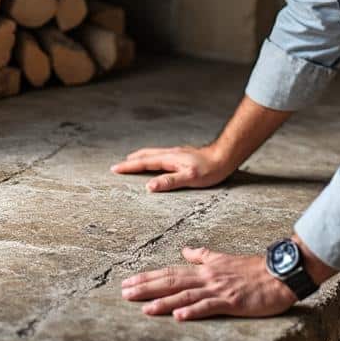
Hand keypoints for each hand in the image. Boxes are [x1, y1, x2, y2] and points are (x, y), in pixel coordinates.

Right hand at [110, 145, 232, 191]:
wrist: (224, 157)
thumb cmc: (210, 169)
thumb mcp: (190, 178)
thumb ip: (169, 182)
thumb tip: (149, 186)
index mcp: (169, 159)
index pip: (144, 163)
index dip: (129, 166)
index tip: (115, 169)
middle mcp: (170, 153)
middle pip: (145, 156)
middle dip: (130, 161)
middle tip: (118, 166)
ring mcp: (176, 153)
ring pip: (152, 154)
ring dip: (140, 158)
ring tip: (132, 161)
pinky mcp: (182, 155)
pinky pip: (160, 155)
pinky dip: (150, 158)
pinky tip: (156, 161)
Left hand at [120, 247, 296, 320]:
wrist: (278, 273)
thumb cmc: (253, 269)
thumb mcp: (223, 258)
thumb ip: (203, 255)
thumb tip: (186, 250)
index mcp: (204, 268)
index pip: (170, 272)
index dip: (148, 277)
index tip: (129, 282)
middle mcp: (207, 277)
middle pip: (171, 281)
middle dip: (147, 287)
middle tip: (125, 293)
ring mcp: (218, 289)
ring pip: (185, 295)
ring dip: (164, 302)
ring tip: (145, 308)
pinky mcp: (231, 301)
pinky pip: (209, 306)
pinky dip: (193, 311)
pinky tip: (178, 316)